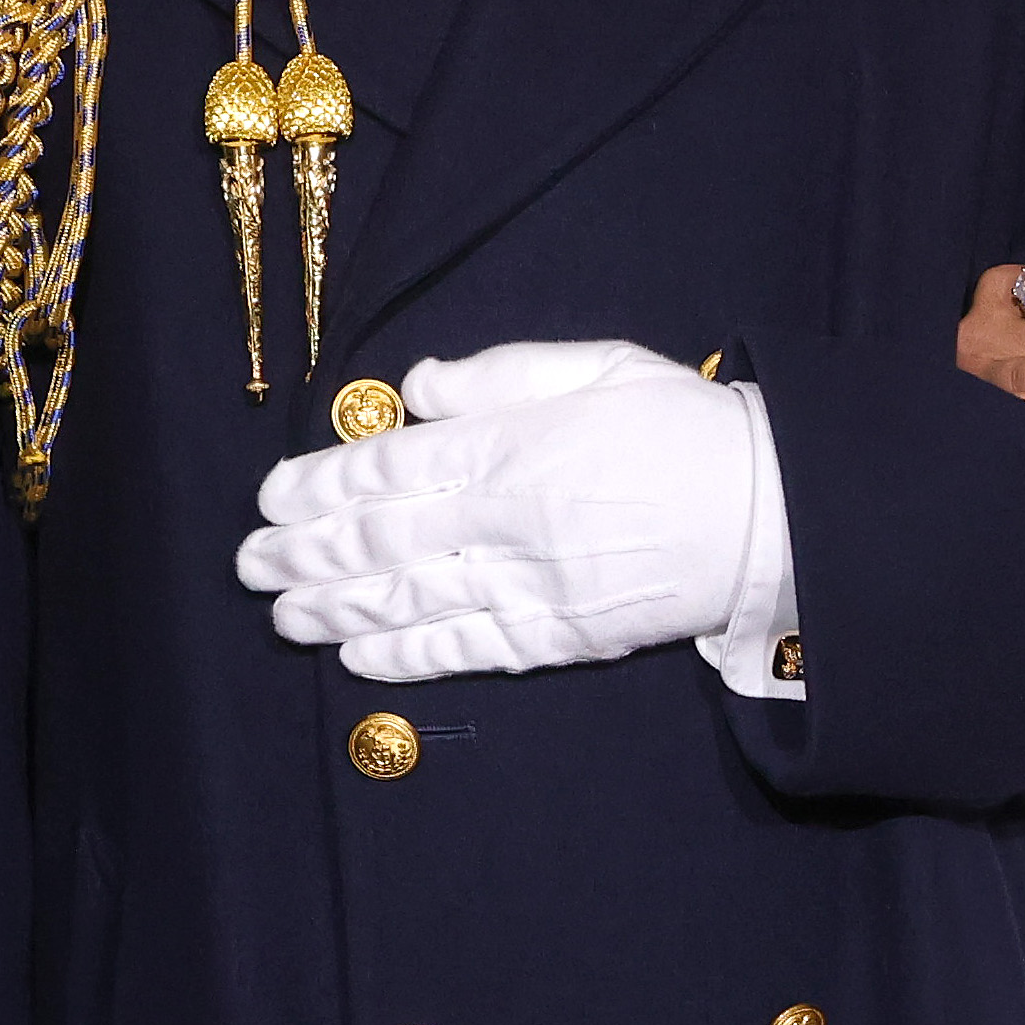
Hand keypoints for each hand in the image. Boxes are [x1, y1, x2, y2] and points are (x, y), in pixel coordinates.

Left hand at [234, 337, 759, 680]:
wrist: (775, 514)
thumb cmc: (689, 428)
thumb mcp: (600, 367)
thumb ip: (503, 376)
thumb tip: (417, 388)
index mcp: (518, 446)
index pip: (394, 469)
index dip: (322, 486)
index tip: (270, 497)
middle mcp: (513, 521)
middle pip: (386, 542)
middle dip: (309, 554)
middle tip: (249, 563)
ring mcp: (536, 586)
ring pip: (412, 602)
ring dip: (336, 609)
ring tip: (280, 613)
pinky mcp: (563, 637)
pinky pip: (468, 651)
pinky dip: (406, 657)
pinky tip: (355, 657)